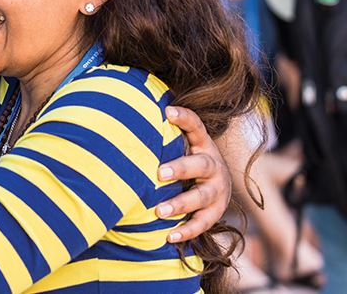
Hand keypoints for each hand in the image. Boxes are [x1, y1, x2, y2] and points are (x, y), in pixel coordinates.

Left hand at [157, 105, 229, 242]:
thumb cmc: (186, 161)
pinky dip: (187, 231)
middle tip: (160, 173)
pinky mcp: (216, 213)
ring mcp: (217, 191)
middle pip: (201, 165)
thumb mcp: (181, 144)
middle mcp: (214, 166)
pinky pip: (203, 224)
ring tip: (159, 211)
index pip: (196, 127)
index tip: (167, 110)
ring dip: (180, 204)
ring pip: (201, 197)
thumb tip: (128, 114)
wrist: (217, 186)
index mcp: (203, 145)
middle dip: (181, 169)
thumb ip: (163, 134)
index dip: (184, 118)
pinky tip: (169, 236)